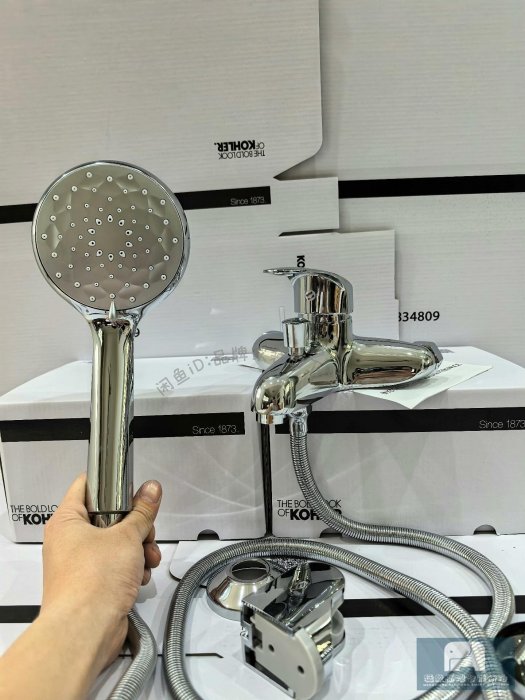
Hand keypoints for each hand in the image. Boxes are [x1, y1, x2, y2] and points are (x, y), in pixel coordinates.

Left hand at [41, 474, 162, 668]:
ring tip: (147, 559)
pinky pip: (115, 567)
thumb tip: (151, 490)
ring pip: (115, 544)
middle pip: (107, 518)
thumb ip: (142, 511)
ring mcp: (79, 564)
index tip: (132, 488)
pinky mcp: (90, 585)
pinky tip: (139, 577)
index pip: (86, 486)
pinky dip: (131, 569)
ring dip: (138, 550)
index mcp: (67, 521)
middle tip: (145, 532)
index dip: (110, 484)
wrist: (85, 631)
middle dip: (134, 526)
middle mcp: (68, 541)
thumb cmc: (94, 581)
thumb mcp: (127, 536)